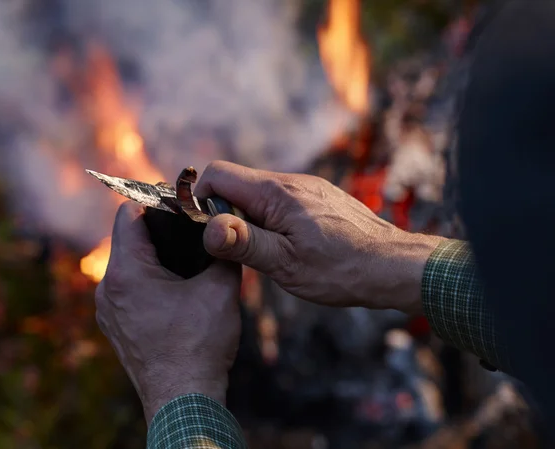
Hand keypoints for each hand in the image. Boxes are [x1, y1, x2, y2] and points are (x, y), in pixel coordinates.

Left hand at [95, 202, 241, 422]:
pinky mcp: (115, 328)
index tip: (179, 205)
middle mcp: (108, 289)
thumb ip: (223, 253)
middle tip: (189, 233)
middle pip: (128, 241)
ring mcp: (108, 311)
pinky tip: (174, 293)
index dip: (155, 204)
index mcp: (127, 273)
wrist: (183, 400)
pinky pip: (127, 291)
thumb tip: (228, 231)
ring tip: (184, 263)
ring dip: (153, 260)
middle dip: (158, 233)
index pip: (130, 215)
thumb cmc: (199, 346)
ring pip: (127, 266)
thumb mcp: (221, 291)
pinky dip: (146, 283)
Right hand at [195, 161, 444, 314]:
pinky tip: (292, 245)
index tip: (210, 231)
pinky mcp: (319, 197)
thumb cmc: (341, 269)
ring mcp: (307, 187)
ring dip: (253, 219)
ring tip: (270, 252)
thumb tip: (207, 227)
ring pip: (260, 194)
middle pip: (238, 184)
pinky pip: (282, 201)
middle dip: (228, 214)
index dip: (202, 199)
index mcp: (275, 193)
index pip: (217, 174)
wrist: (393, 265)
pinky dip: (274, 220)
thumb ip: (243, 242)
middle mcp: (290, 181)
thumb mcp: (285, 263)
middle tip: (243, 250)